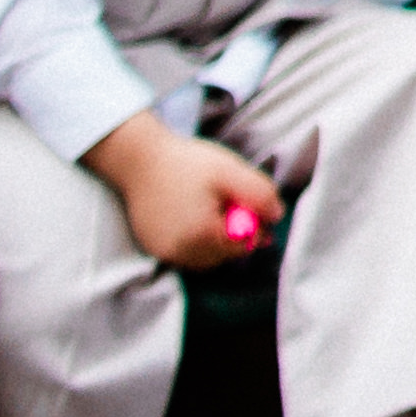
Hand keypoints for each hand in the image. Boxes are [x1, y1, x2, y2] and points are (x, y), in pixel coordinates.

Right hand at [81, 116, 282, 273]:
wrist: (139, 159)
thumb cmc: (187, 163)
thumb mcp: (232, 171)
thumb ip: (260, 195)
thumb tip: (276, 216)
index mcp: (202, 236)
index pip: (243, 246)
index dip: (253, 227)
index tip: (248, 204)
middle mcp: (180, 252)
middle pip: (224, 255)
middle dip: (235, 234)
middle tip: (231, 203)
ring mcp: (163, 252)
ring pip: (204, 257)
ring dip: (216, 239)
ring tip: (212, 207)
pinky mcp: (152, 247)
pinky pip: (185, 253)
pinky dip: (196, 240)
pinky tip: (195, 214)